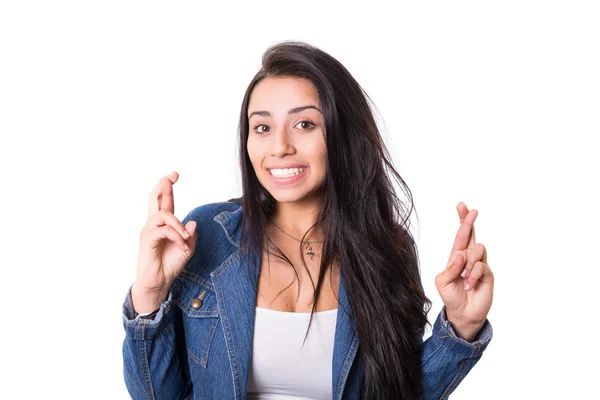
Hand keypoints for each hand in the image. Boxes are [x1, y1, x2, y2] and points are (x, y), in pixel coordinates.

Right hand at [131, 171, 196, 312]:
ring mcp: (149, 230)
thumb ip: (190, 235)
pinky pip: (164, 230)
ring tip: (185, 238)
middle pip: (154, 198)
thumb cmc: (170, 265)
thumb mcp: (187, 248)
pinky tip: (181, 244)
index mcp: (164, 224)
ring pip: (164, 215)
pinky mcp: (147, 239)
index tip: (174, 175)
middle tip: (172, 176)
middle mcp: (154, 224)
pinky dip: (176, 236)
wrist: (159, 282)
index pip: (164, 201)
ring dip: (178, 225)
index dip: (168, 187)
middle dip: (163, 185)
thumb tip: (192, 223)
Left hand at [434, 202, 493, 341]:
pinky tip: (469, 285)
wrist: (462, 313)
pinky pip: (482, 266)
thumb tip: (460, 255)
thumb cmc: (451, 296)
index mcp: (456, 256)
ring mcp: (479, 265)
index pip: (460, 235)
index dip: (462, 220)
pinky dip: (473, 275)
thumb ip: (450, 268)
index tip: (462, 205)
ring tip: (463, 278)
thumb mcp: (443, 282)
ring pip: (477, 250)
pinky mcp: (488, 274)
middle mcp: (468, 257)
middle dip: (470, 221)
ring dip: (468, 263)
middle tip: (473, 211)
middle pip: (472, 234)